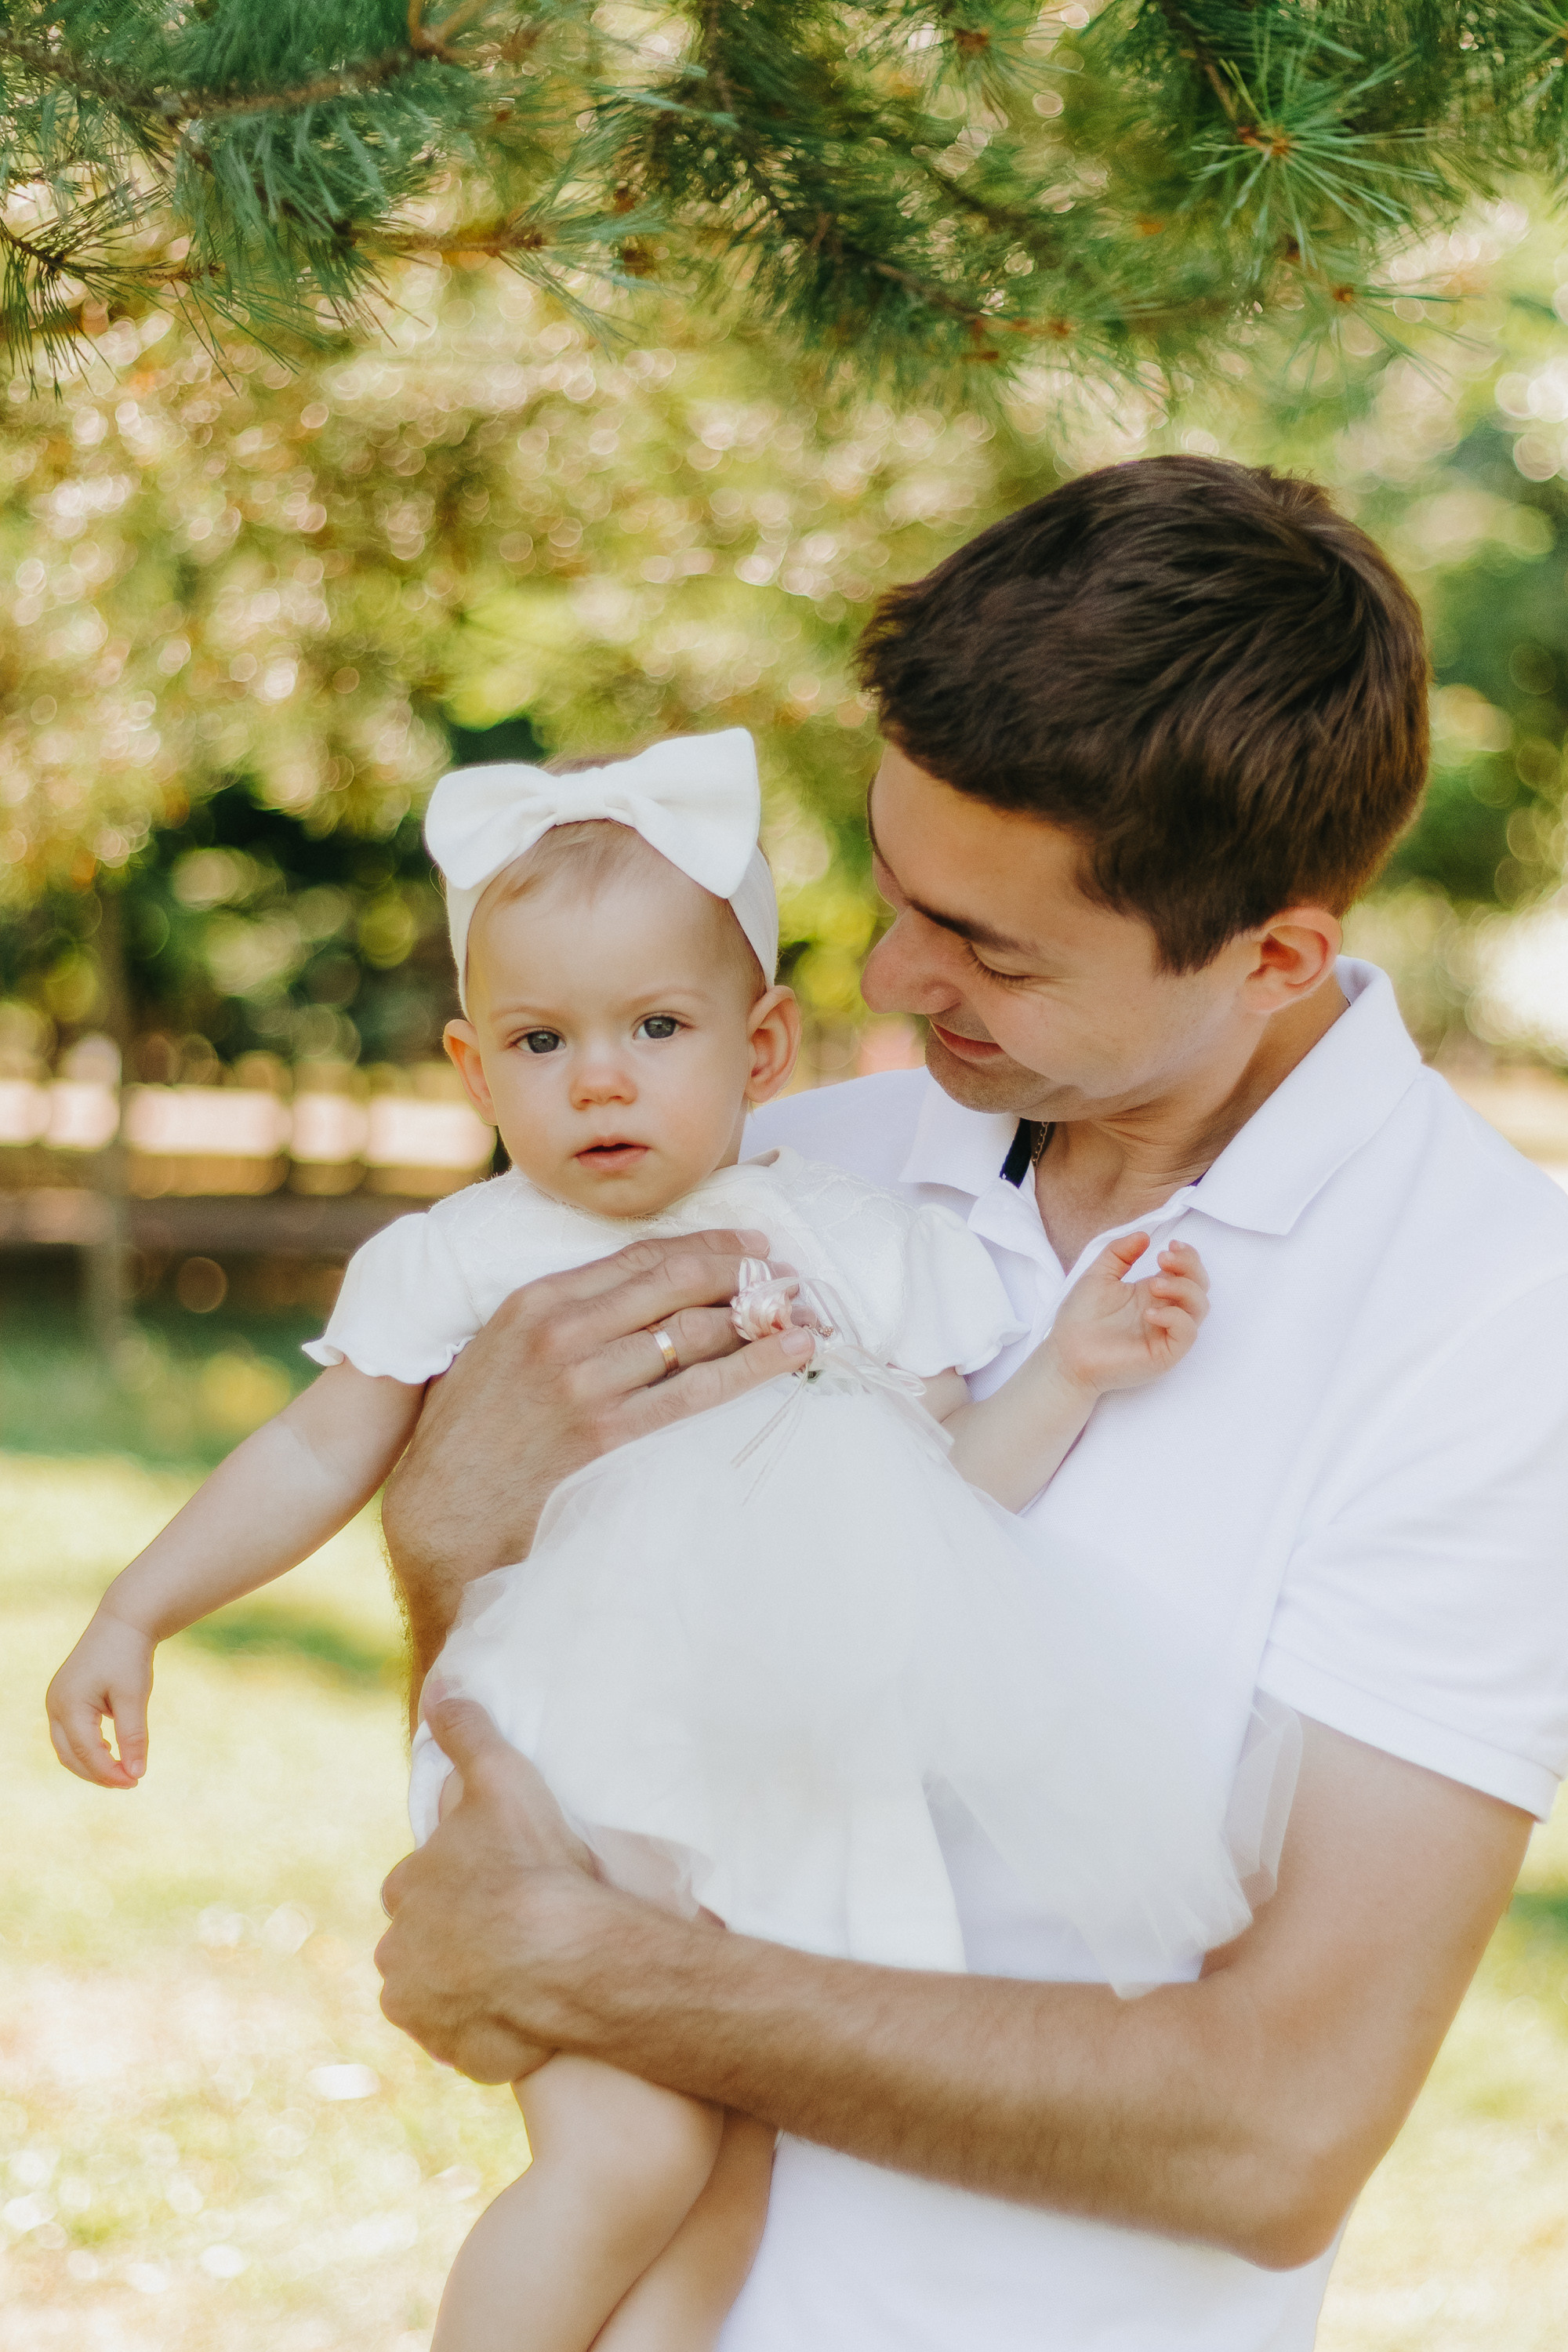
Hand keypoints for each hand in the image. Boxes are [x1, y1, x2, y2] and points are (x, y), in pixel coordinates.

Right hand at [46, 1610, 153, 1788]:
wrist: (123, 1621)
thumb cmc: (129, 1656)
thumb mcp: (134, 1697)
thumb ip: (133, 1736)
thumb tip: (137, 1773)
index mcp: (69, 1705)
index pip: (87, 1753)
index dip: (110, 1773)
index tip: (135, 1781)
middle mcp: (55, 1705)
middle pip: (70, 1756)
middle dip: (98, 1773)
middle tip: (130, 1781)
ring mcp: (56, 1701)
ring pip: (67, 1748)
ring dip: (91, 1763)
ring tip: (122, 1770)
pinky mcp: (64, 1698)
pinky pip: (70, 1734)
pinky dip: (87, 1747)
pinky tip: (110, 1749)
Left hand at [376, 1695, 619, 2082]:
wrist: (567, 1958)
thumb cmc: (535, 1864)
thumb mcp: (503, 1780)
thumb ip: (468, 1733)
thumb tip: (438, 1689)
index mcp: (405, 1889)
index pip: (418, 1884)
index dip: (458, 1881)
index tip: (496, 1881)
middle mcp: (399, 1955)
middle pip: (424, 1943)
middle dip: (456, 1937)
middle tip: (513, 1927)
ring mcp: (424, 2011)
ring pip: (440, 1994)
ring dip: (468, 1986)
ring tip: (523, 1973)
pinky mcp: (456, 2054)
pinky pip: (468, 2041)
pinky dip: (489, 2030)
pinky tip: (528, 2011)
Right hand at [380, 1228, 814, 1677]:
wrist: (439, 1518)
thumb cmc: (467, 1439)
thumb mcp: (496, 1353)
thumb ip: (554, 1320)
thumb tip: (625, 1301)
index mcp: (534, 1301)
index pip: (640, 1257)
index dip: (705, 1245)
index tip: (748, 1244)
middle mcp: (562, 1331)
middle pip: (675, 1283)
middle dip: (742, 1271)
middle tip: (789, 1273)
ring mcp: (586, 1382)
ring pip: (695, 1331)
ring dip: (759, 1315)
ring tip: (802, 1311)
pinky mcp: (608, 1434)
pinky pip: (697, 1391)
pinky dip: (754, 1366)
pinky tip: (792, 1353)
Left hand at [1048, 1234, 1208, 1394]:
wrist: (1066, 1353)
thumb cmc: (1080, 1317)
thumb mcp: (1098, 1274)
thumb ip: (1119, 1253)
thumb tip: (1144, 1235)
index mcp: (1152, 1292)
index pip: (1187, 1272)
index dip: (1187, 1256)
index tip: (1170, 1245)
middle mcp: (1165, 1311)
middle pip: (1200, 1286)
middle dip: (1189, 1267)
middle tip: (1162, 1259)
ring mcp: (1167, 1332)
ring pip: (1199, 1307)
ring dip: (1183, 1288)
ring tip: (1153, 1285)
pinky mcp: (1166, 1353)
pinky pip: (1186, 1333)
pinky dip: (1174, 1317)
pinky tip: (1149, 1313)